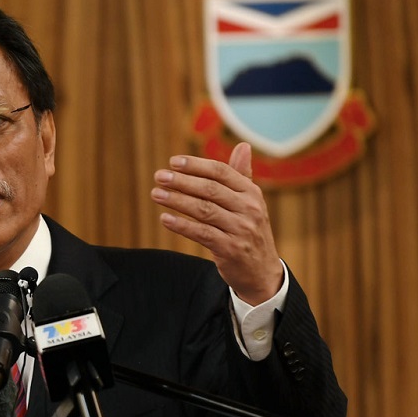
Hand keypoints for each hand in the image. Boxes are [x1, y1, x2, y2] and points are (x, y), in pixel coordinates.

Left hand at [151, 142, 282, 305]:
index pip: (221, 172)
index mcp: (252, 193)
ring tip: (156, 193)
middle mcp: (249, 209)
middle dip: (182, 181)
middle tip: (159, 176)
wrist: (261, 271)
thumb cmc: (249, 230)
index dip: (196, 165)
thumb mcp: (250, 202)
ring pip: (204, 210)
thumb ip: (242, 175)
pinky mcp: (230, 249)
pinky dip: (182, 225)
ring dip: (177, 200)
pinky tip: (164, 218)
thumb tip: (243, 146)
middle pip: (210, 189)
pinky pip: (202, 234)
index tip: (173, 161)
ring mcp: (240, 230)